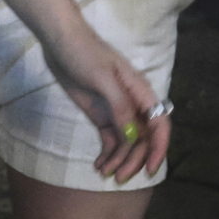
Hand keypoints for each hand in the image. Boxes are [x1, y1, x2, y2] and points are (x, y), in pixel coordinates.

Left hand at [43, 24, 171, 182]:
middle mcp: (132, 104)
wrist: (60, 40)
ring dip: (120, 160)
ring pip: (127, 142)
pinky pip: (111, 140)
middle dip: (134, 160)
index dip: (159, 148)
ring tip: (105, 173)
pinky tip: (99, 165)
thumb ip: (120, 106)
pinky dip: (108, 155)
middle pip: (142, 138)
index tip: (150, 169)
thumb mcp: (103, 78)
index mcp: (140, 92)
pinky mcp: (101, 115)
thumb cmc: (85, 53)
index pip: (159, 124)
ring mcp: (116, 110)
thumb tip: (133, 136)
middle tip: (119, 178)